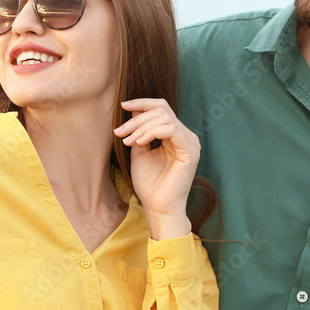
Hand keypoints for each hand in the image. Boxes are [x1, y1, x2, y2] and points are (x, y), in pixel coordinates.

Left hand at [114, 99, 198, 239]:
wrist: (158, 207)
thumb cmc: (150, 183)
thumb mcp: (140, 151)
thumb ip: (139, 132)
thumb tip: (134, 110)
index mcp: (176, 135)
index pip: (162, 108)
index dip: (143, 103)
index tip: (122, 105)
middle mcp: (186, 136)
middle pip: (161, 110)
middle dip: (136, 118)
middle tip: (119, 132)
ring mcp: (191, 142)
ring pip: (165, 117)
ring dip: (141, 127)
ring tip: (128, 141)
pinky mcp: (191, 151)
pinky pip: (171, 129)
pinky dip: (151, 132)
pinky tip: (140, 143)